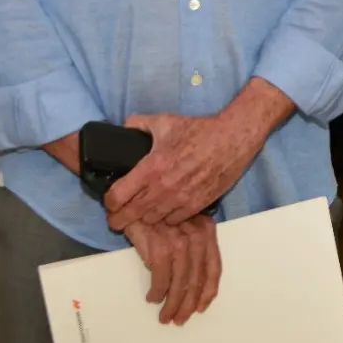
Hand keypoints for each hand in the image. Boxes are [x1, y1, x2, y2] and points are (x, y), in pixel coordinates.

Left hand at [105, 114, 257, 231]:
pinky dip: (167, 218)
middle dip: (120, 219)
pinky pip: (174, 221)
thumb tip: (125, 126)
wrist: (233, 138)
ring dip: (145, 218)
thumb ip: (140, 123)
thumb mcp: (166, 121)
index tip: (109, 203)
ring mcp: (181, 198)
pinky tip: (165, 211)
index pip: (118, 196)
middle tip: (117, 220)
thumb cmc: (200, 130)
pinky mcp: (197, 204)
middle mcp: (163, 187)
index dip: (109, 203)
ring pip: (153, 220)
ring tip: (143, 214)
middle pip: (132, 215)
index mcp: (151, 167)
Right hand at [125, 216, 221, 324]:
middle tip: (179, 319)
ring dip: (172, 304)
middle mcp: (196, 235)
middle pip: (197, 278)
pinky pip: (161, 277)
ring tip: (165, 316)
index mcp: (207, 230)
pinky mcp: (160, 245)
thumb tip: (191, 283)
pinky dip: (157, 292)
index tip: (202, 307)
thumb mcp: (183, 227)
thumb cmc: (159, 215)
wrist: (136, 200)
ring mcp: (179, 240)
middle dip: (188, 303)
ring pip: (180, 281)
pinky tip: (152, 298)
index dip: (208, 291)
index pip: (213, 267)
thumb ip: (192, 249)